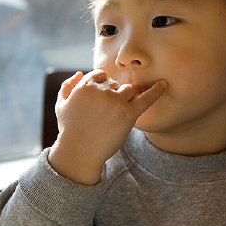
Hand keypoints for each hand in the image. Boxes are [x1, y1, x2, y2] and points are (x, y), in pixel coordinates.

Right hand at [48, 69, 166, 184]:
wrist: (79, 152)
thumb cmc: (70, 130)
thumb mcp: (61, 106)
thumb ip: (67, 86)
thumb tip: (79, 73)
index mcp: (85, 85)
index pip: (101, 76)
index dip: (102, 89)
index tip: (100, 102)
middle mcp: (102, 90)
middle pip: (116, 84)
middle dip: (113, 96)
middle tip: (105, 115)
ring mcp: (116, 101)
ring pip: (129, 90)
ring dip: (125, 100)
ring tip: (114, 117)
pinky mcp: (129, 114)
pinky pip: (146, 98)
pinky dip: (156, 90)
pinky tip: (165, 84)